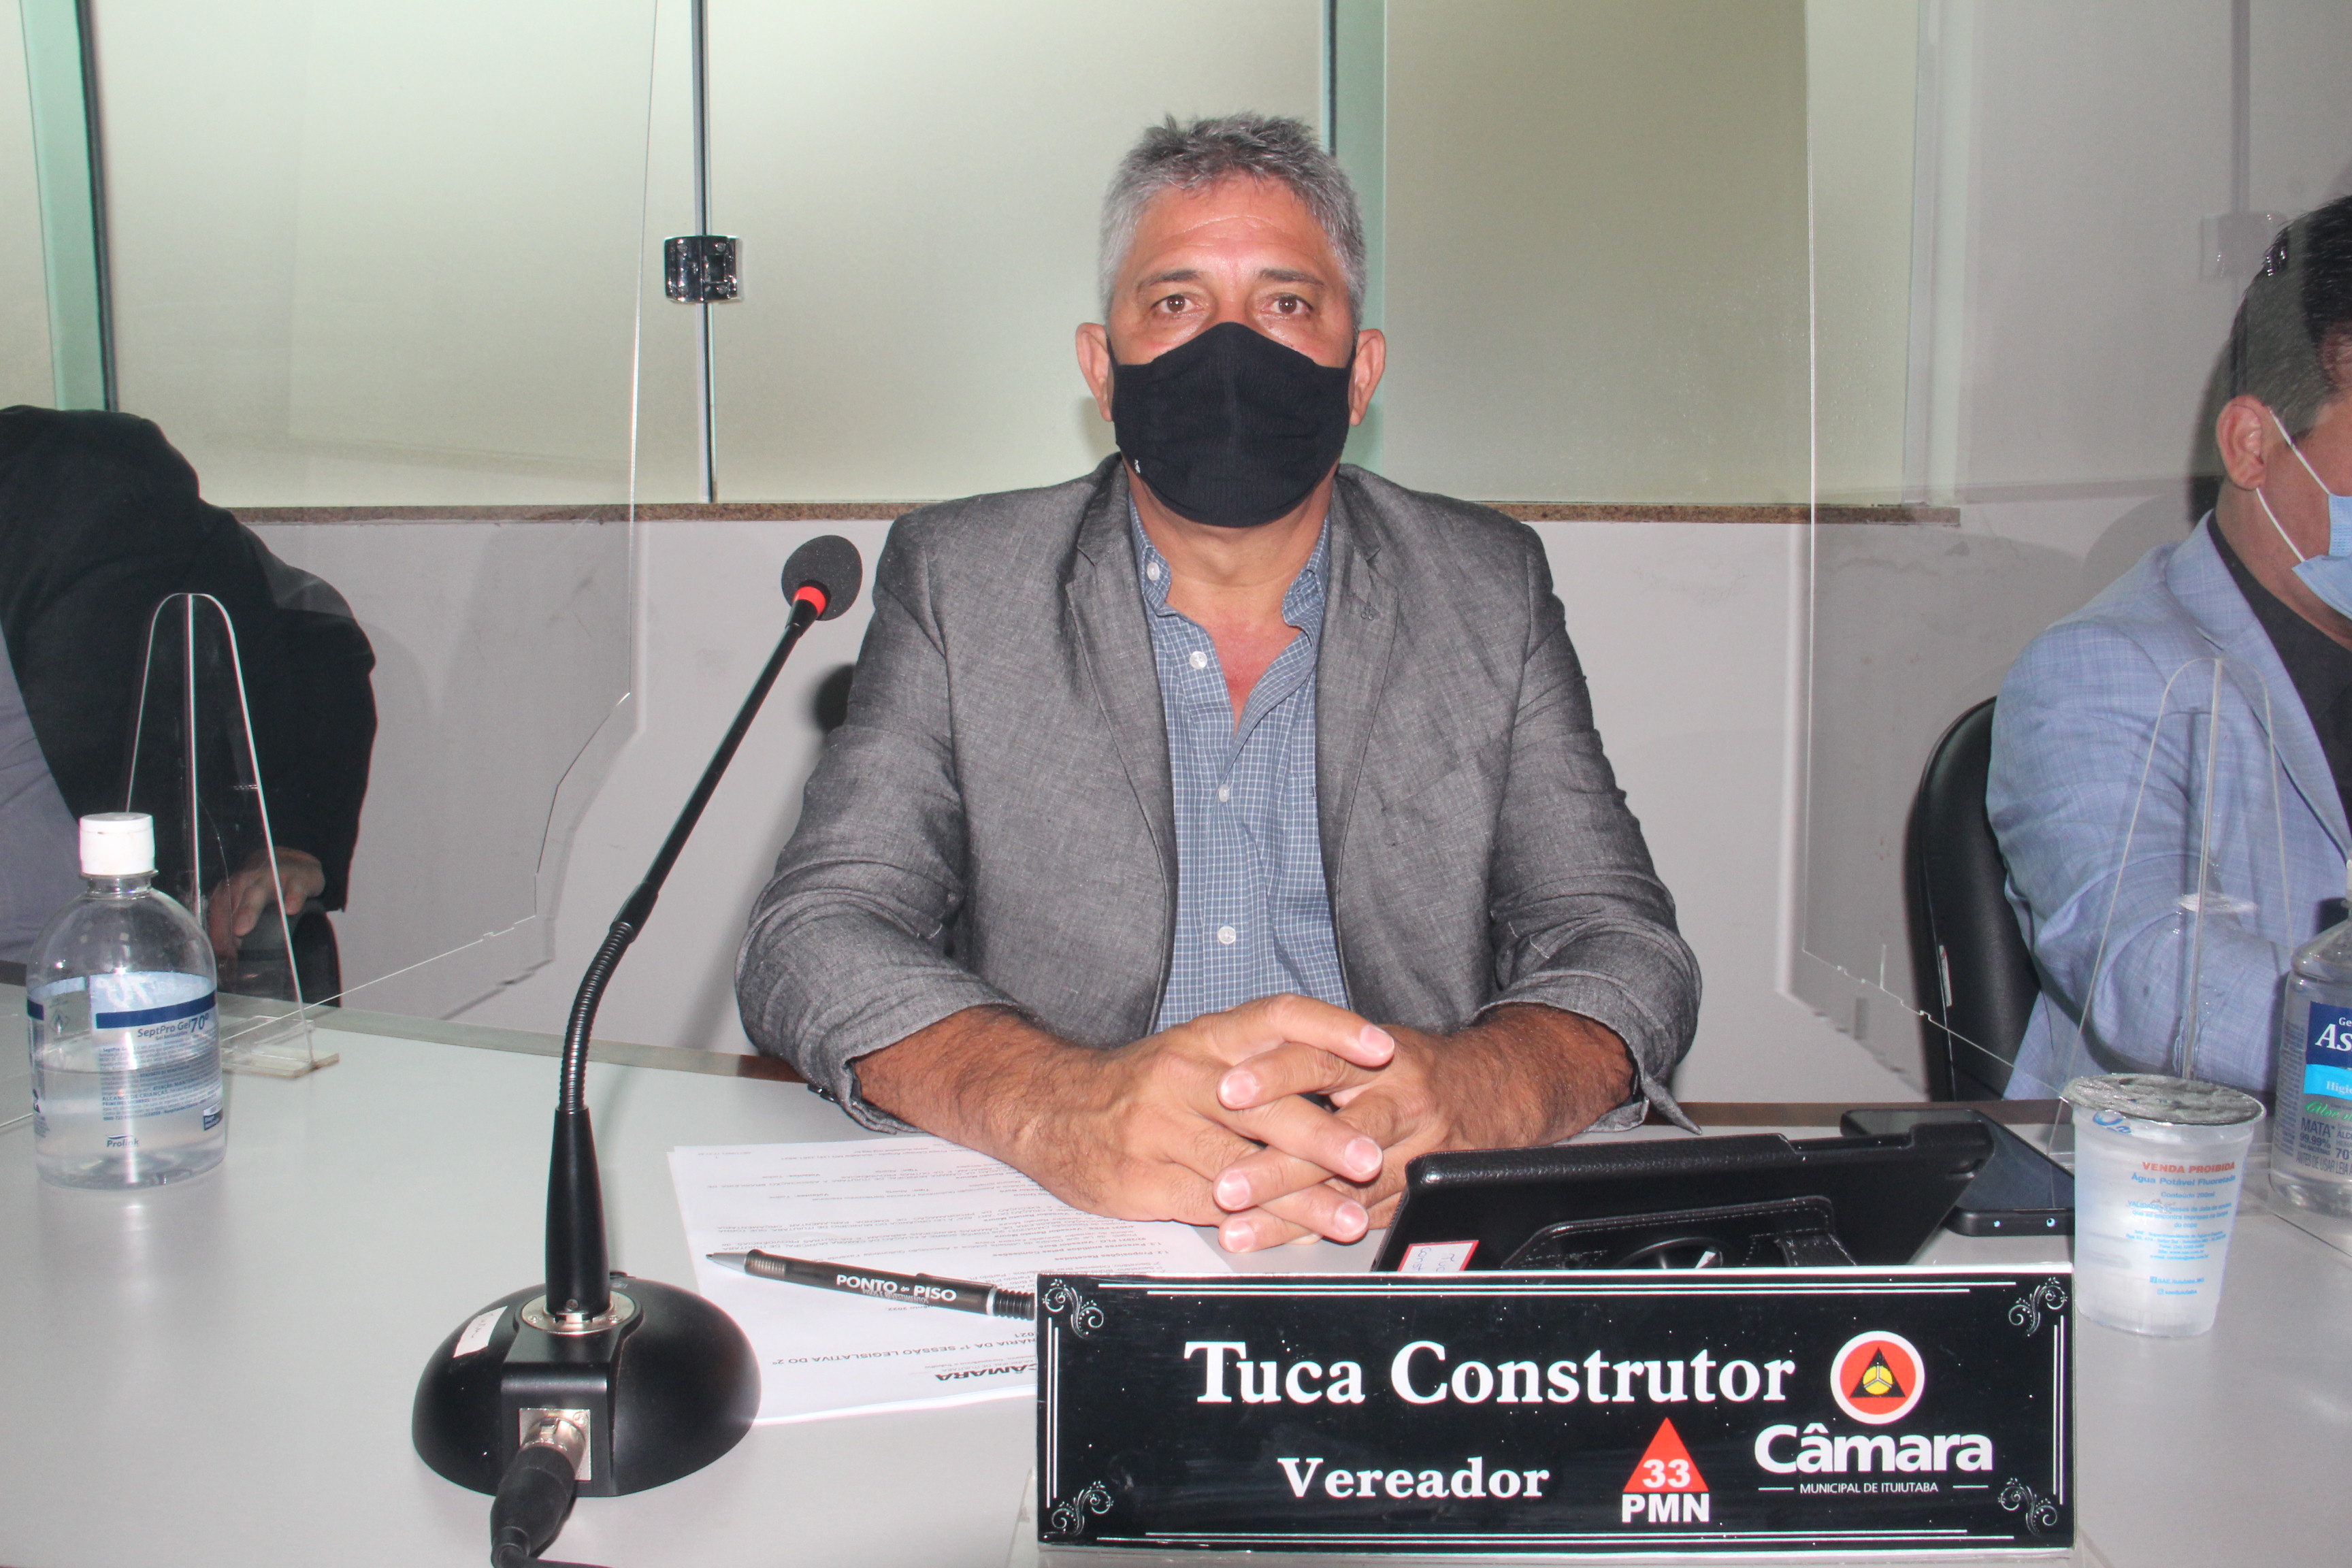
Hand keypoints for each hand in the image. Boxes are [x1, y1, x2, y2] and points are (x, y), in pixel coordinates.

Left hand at [206, 848, 325, 958]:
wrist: (298, 864)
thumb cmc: (268, 888)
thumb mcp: (249, 900)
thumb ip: (236, 923)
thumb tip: (225, 958)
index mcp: (232, 887)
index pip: (217, 909)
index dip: (215, 931)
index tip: (219, 954)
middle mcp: (247, 880)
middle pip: (232, 899)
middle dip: (224, 921)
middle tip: (218, 943)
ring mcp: (271, 877)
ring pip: (257, 893)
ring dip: (248, 910)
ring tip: (242, 929)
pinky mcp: (297, 879)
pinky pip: (294, 889)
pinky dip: (292, 898)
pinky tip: (291, 909)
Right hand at [855, 995, 1397, 1247]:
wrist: (1047, 1106)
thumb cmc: (1137, 1084)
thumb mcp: (1192, 1053)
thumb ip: (1255, 1063)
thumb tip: (1337, 1077)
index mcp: (1206, 1038)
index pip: (1278, 1017)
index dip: (1332, 1030)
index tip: (1379, 1049)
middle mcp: (1187, 1076)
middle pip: (1267, 1102)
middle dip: (1327, 1135)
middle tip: (1372, 1158)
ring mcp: (1163, 1129)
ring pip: (1244, 1165)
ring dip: (1303, 1197)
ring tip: (1348, 1217)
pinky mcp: (1145, 1180)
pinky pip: (1212, 1206)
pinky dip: (1256, 1224)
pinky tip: (1288, 1237)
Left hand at [1206, 1004, 1637, 1248]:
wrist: (1498, 1090)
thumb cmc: (1414, 1066)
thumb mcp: (1370, 1044)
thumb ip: (1314, 1051)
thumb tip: (1233, 1061)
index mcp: (1380, 1059)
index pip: (1322, 1060)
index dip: (1275, 1074)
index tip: (1228, 1090)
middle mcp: (1401, 1104)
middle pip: (1335, 1137)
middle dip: (1276, 1166)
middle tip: (1226, 1185)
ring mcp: (1415, 1153)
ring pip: (1349, 1188)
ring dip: (1289, 1212)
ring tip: (1240, 1226)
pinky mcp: (1420, 1191)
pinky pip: (1365, 1216)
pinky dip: (1319, 1230)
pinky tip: (1278, 1240)